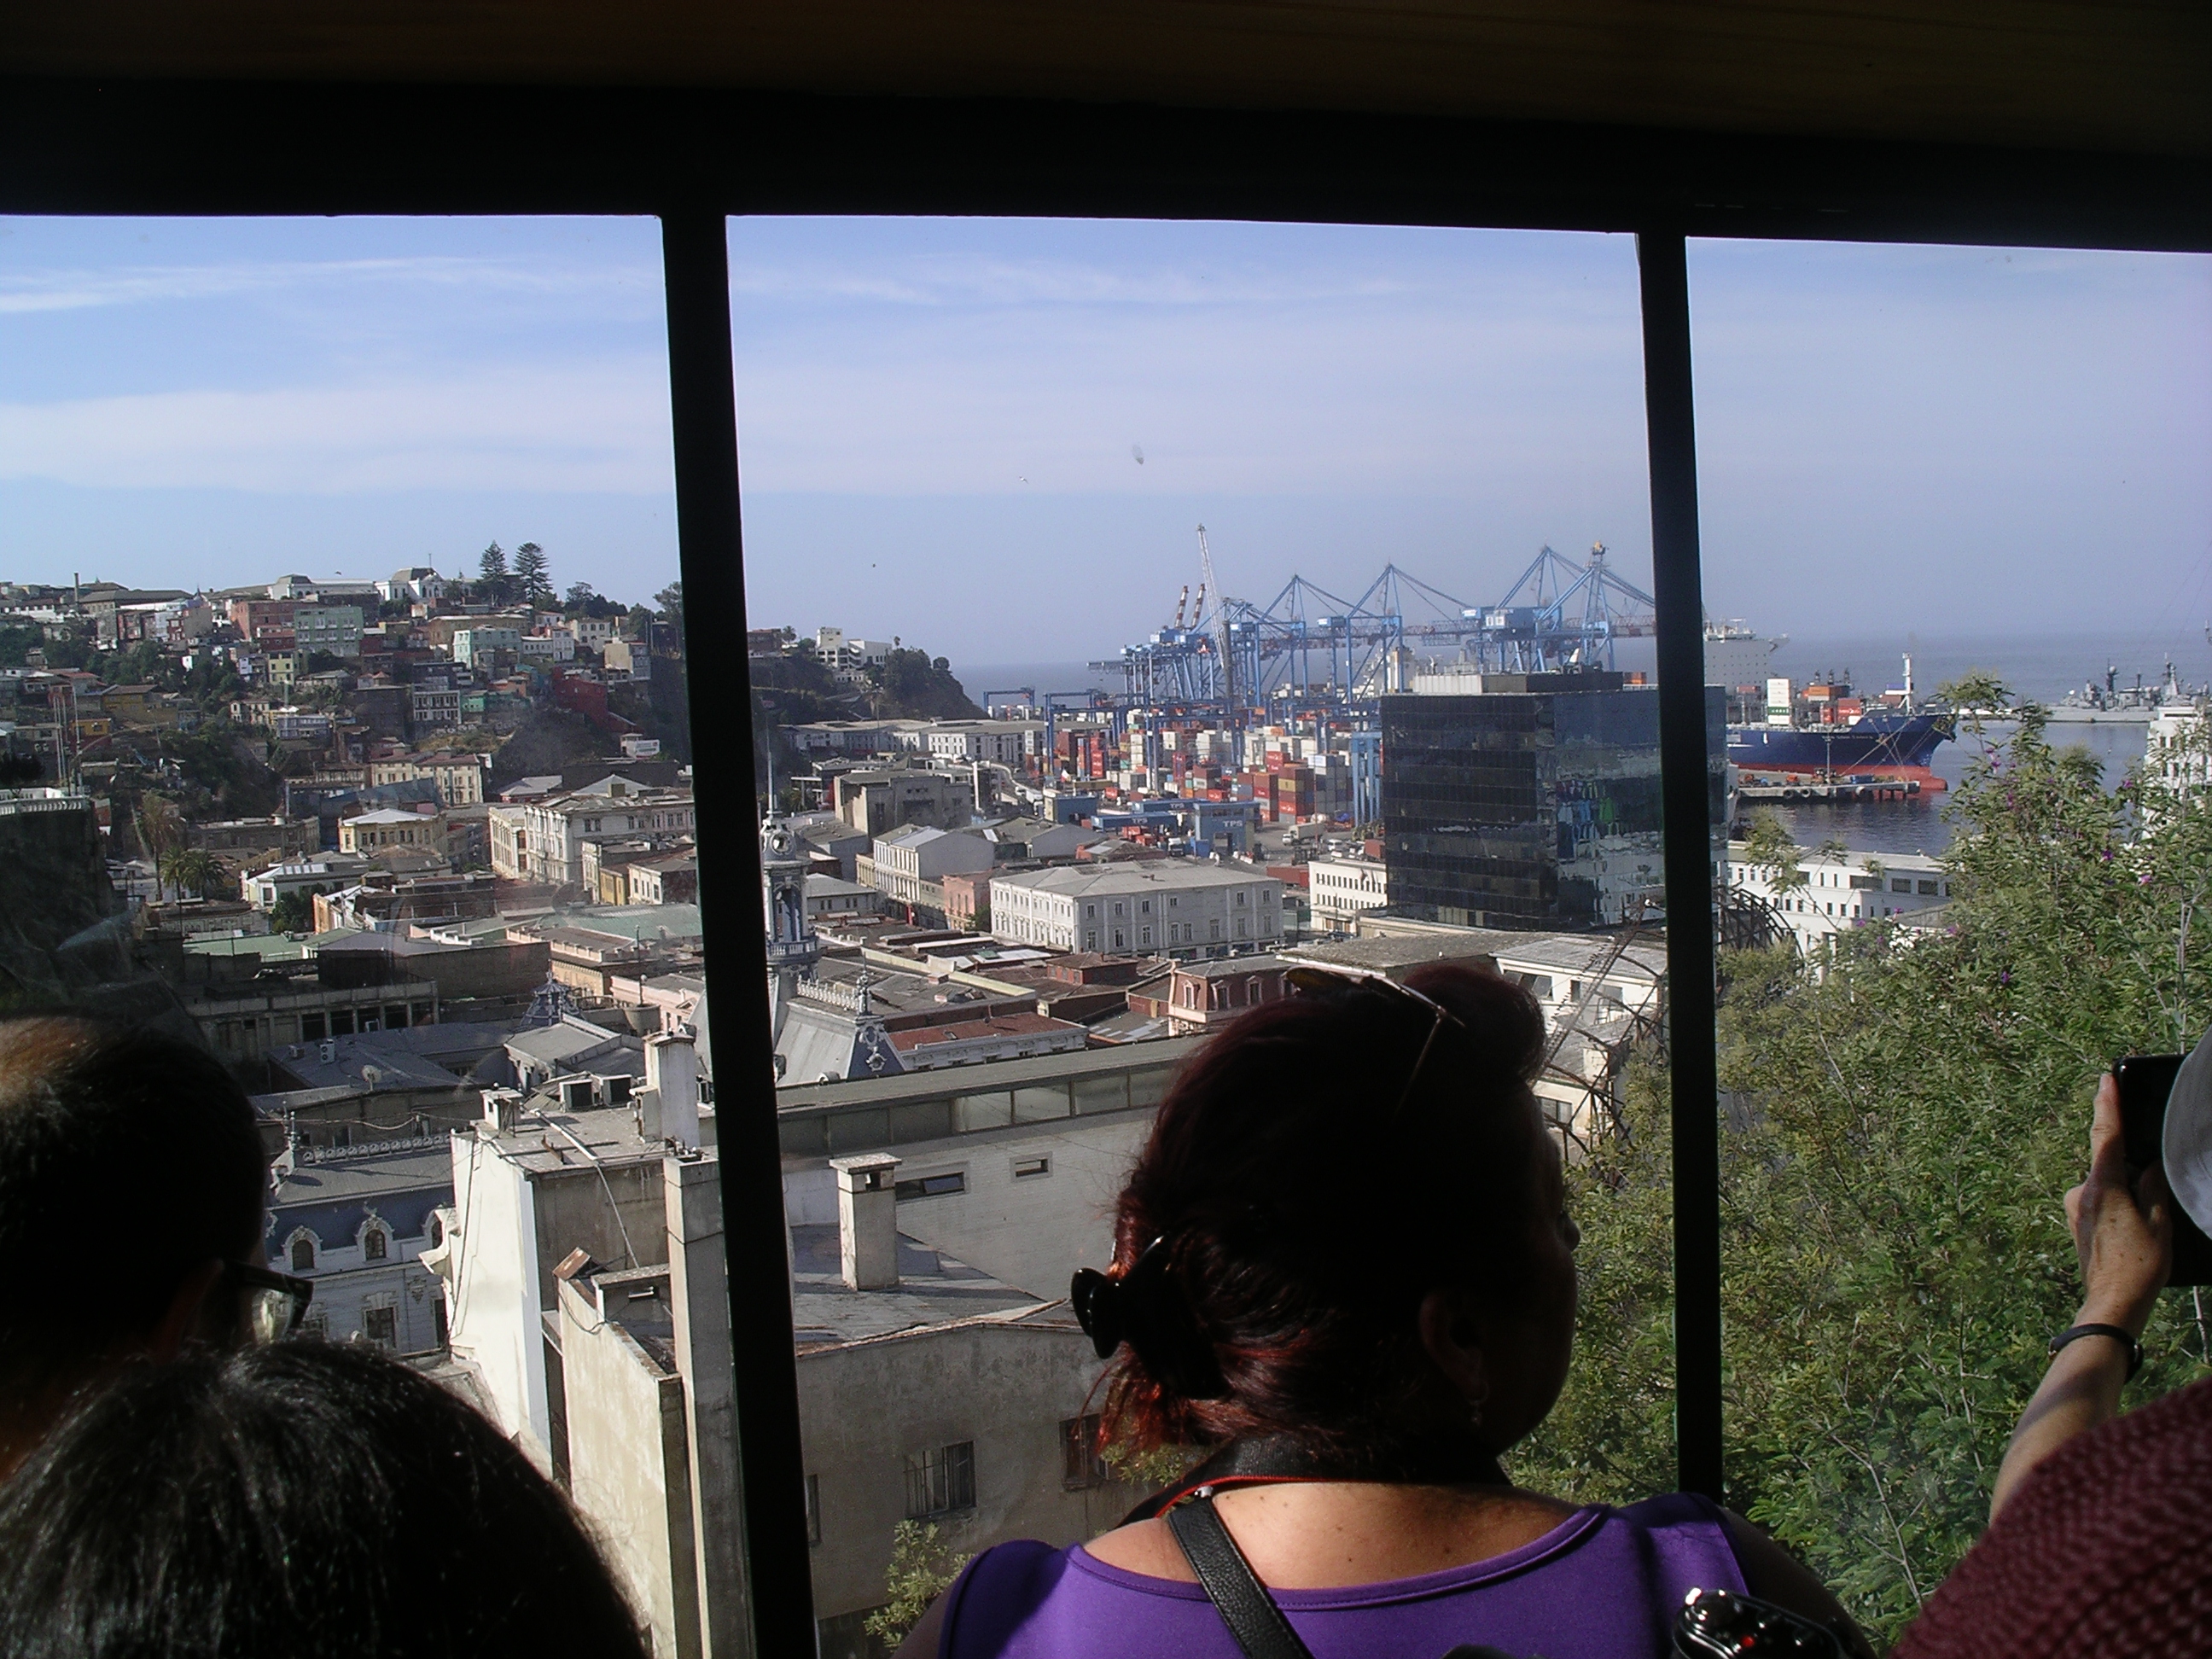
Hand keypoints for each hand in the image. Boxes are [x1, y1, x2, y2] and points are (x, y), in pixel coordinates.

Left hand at [2063, 1074, 2172, 1338]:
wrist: (2111, 1303)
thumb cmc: (2140, 1267)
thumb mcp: (2160, 1224)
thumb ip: (2154, 1188)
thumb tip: (2150, 1166)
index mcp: (2103, 1187)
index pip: (2106, 1136)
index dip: (2108, 1105)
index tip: (2106, 1080)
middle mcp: (2082, 1192)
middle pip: (2107, 1162)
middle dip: (2130, 1167)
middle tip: (2145, 1196)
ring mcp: (2075, 1207)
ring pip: (2106, 1184)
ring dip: (2126, 1192)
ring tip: (2144, 1228)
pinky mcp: (2076, 1220)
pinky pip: (2100, 1200)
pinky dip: (2118, 1203)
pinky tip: (2132, 1230)